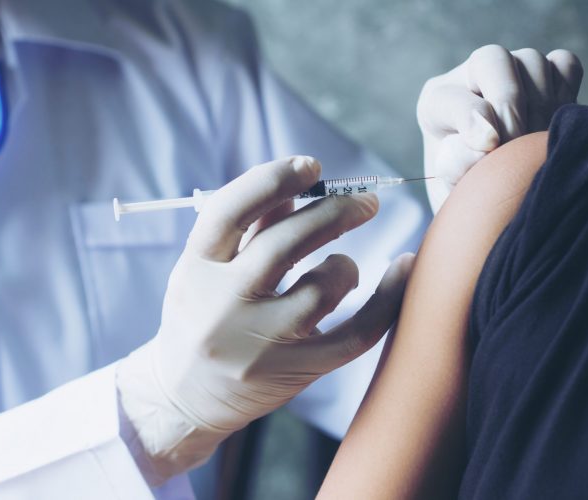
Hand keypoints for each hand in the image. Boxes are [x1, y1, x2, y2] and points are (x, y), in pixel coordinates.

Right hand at [116, 156, 413, 482]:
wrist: (184, 397)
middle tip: (366, 202)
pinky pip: (355, 335)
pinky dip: (387, 299)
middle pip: (284, 243)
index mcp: (194, 269)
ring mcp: (257, 344)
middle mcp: (220, 304)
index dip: (274, 179)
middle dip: (334, 212)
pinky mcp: (293, 372)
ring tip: (344, 266)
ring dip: (345, 266)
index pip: (230, 210)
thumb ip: (250, 227)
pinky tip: (403, 269)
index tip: (312, 166)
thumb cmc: (201, 317)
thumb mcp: (209, 269)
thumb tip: (296, 184)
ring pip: (322, 289)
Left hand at [417, 44, 582, 212]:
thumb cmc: (471, 197)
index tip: (489, 147)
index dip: (471, 118)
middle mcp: (472, 79)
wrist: (501, 203)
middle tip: (517, 143)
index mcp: (436, 105)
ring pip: (531, 61)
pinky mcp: (549, 76)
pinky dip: (566, 89)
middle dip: (509, 103)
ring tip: (536, 142)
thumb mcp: (453, 191)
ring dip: (540, 103)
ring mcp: (513, 73)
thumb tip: (486, 142)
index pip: (449, 98)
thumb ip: (458, 167)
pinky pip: (564, 65)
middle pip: (492, 60)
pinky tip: (555, 125)